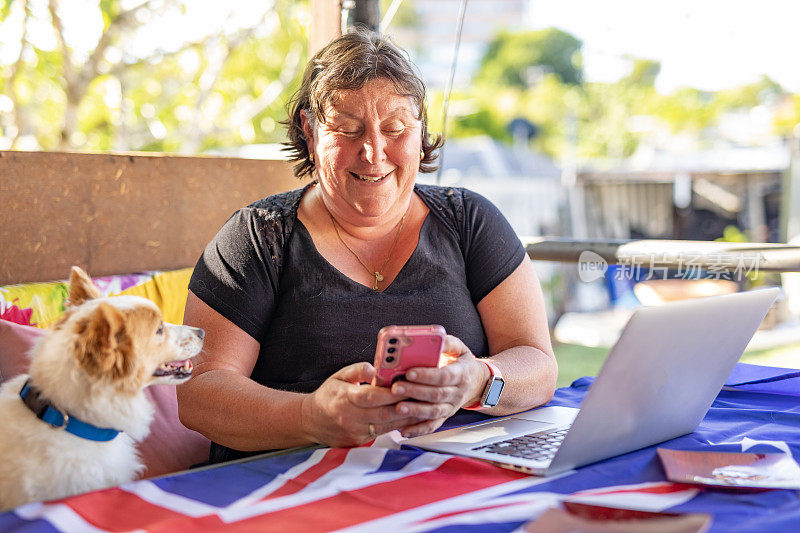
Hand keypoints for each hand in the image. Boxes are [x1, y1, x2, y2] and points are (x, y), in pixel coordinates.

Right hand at [300, 362, 419, 446]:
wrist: (311, 422)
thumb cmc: (328, 396)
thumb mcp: (338, 377)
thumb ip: (357, 371)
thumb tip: (374, 367)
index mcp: (344, 398)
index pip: (371, 396)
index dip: (390, 393)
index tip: (406, 385)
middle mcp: (349, 417)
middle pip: (382, 413)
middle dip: (404, 405)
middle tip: (423, 396)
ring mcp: (355, 432)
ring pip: (386, 426)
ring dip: (407, 418)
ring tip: (423, 408)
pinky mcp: (360, 442)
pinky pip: (383, 434)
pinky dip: (399, 426)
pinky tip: (412, 419)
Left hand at [391, 335, 488, 437]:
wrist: (477, 382)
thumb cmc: (462, 363)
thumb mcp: (459, 348)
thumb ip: (447, 343)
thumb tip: (435, 337)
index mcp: (461, 374)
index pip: (444, 376)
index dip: (427, 375)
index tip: (410, 372)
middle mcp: (457, 392)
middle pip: (437, 394)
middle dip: (415, 392)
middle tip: (396, 387)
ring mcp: (451, 406)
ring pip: (434, 412)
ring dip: (416, 411)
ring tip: (399, 408)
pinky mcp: (445, 416)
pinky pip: (433, 425)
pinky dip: (419, 430)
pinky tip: (405, 431)